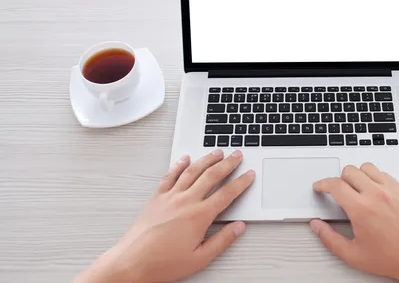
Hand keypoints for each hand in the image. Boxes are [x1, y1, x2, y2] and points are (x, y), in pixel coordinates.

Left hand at [74, 150, 254, 282]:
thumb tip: (238, 227)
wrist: (132, 262)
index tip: (249, 175)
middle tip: (237, 155)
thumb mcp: (200, 258)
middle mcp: (186, 201)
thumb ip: (222, 240)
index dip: (241, 182)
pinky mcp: (156, 198)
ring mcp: (170, 197)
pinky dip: (179, 165)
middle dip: (228, 163)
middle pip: (212, 175)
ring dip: (207, 159)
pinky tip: (185, 159)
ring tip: (217, 152)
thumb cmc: (162, 263)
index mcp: (199, 216)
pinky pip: (170, 176)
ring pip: (192, 171)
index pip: (227, 193)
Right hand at [310, 163, 398, 282]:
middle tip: (338, 191)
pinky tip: (373, 191)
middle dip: (339, 179)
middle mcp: (376, 195)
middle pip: (349, 170)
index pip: (335, 184)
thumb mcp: (352, 254)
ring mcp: (391, 190)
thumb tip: (317, 226)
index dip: (322, 184)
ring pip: (367, 167)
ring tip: (356, 188)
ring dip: (358, 175)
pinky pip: (384, 173)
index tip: (320, 187)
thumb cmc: (390, 257)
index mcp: (361, 209)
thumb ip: (329, 238)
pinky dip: (375, 178)